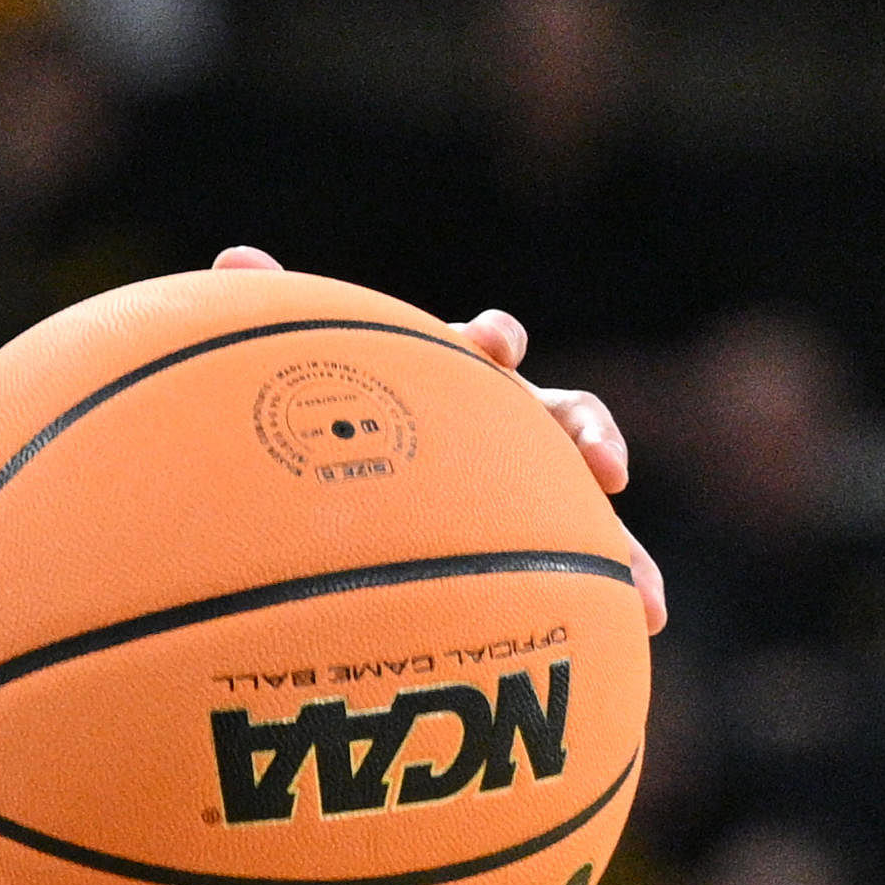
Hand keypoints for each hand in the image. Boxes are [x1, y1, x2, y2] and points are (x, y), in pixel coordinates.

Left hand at [205, 241, 664, 630]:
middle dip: (588, 436)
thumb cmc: (340, 424)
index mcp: (460, 381)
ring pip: (594, 507)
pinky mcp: (547, 543)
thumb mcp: (317, 372)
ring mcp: (537, 487)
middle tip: (604, 466)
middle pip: (565, 418)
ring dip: (628, 543)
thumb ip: (284, 315)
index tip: (494, 347)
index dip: (494, 341)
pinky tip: (647, 624)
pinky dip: (624, 588)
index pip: (488, 346)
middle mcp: (513, 429)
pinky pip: (591, 566)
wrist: (355, 496)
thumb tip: (232, 259)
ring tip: (651, 596)